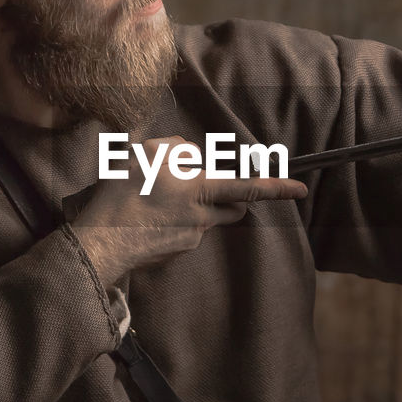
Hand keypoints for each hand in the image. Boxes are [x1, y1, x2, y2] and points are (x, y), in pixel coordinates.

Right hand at [70, 135, 307, 285]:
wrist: (101, 243)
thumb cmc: (119, 195)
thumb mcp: (144, 153)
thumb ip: (177, 148)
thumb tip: (194, 158)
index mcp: (197, 190)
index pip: (247, 187)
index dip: (277, 187)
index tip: (300, 189)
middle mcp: (201, 216)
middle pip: (234, 206)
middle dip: (234, 197)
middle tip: (213, 188)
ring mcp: (191, 238)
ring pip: (208, 218)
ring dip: (200, 207)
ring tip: (164, 200)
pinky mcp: (178, 253)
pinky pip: (187, 232)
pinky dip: (176, 222)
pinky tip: (150, 218)